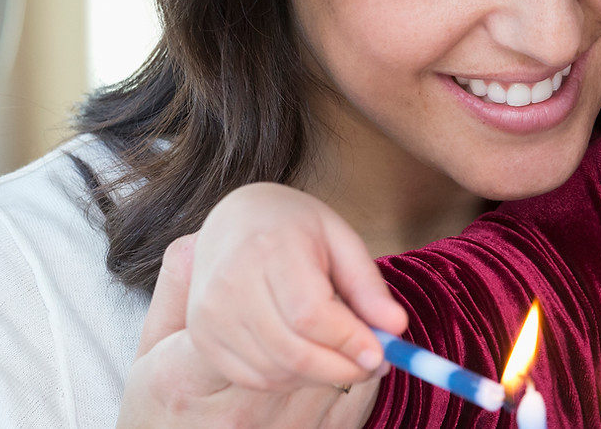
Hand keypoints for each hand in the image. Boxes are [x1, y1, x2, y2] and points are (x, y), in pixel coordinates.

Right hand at [117, 233, 382, 427]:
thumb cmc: (294, 228)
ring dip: (321, 375)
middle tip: (373, 365)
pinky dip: (292, 378)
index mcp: (268, 247)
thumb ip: (368, 285)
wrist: (232, 221)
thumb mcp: (340, 240)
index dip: (348, 340)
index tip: (382, 353)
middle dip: (342, 368)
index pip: (310, 313)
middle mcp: (230, 283)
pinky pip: (257, 378)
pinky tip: (310, 356)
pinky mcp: (203, 337)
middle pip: (293, 350)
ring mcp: (211, 314)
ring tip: (344, 356)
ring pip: (277, 371)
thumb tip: (397, 328)